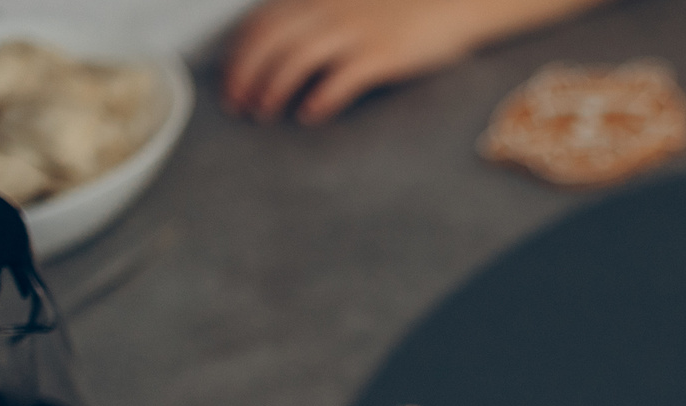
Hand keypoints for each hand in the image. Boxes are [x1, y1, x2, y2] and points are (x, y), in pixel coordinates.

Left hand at [223, 0, 530, 123]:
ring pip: (297, 59)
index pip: (261, 21)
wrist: (454, 3)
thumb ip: (318, 17)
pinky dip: (320, 98)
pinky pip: (342, 78)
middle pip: (270, 41)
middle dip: (245, 74)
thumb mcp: (350, 3)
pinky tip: (310, 115)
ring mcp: (356, 31)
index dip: (239, 53)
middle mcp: (329, 10)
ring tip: (265, 113)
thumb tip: (285, 51)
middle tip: (237, 105)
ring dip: (273, 88)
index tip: (230, 81)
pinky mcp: (383, 54)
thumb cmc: (405, 8)